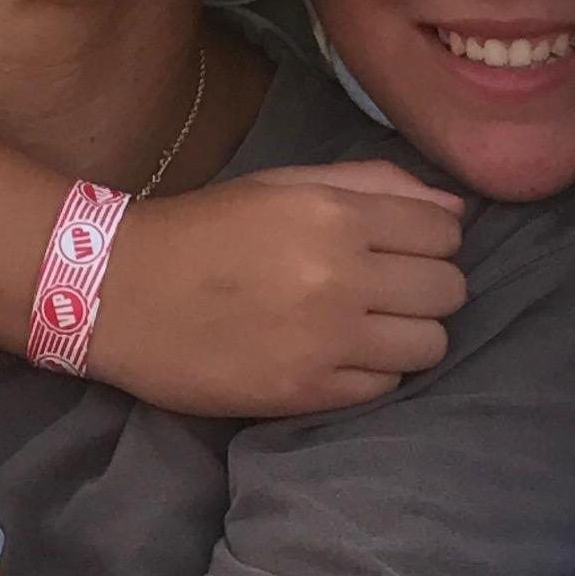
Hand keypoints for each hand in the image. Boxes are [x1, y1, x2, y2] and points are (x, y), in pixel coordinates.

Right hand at [94, 160, 470, 416]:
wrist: (118, 293)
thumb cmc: (205, 230)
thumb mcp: (284, 184)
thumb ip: (374, 184)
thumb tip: (456, 210)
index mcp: (334, 214)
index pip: (444, 232)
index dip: (430, 239)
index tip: (401, 247)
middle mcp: (339, 275)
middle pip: (448, 289)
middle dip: (427, 286)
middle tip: (388, 287)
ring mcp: (326, 339)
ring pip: (432, 343)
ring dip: (411, 333)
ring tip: (370, 324)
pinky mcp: (306, 391)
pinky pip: (387, 385)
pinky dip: (375, 370)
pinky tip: (340, 354)